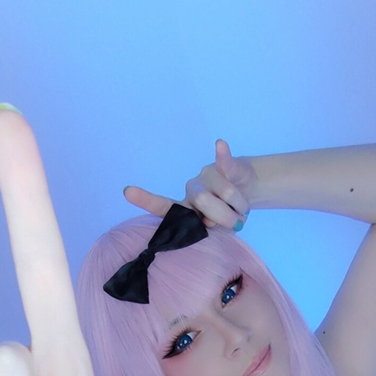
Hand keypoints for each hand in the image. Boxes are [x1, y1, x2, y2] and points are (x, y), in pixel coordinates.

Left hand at [124, 139, 256, 227]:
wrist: (248, 193)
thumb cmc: (227, 216)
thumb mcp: (219, 230)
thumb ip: (210, 227)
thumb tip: (209, 221)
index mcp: (185, 209)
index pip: (163, 206)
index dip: (146, 200)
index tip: (127, 191)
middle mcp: (192, 191)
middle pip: (204, 201)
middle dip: (225, 217)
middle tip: (235, 225)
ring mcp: (207, 176)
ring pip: (224, 191)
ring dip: (239, 207)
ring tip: (242, 213)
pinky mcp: (225, 166)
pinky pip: (225, 163)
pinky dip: (223, 155)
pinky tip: (220, 145)